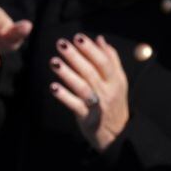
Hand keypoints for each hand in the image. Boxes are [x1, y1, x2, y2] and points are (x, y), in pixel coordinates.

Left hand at [49, 33, 128, 151]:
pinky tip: (52, 87)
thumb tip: (99, 38)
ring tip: (54, 62)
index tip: (77, 37)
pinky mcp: (87, 117)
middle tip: (61, 44)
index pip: (104, 60)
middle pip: (91, 71)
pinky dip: (64, 96)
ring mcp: (97, 104)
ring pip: (82, 86)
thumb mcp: (118, 81)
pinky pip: (74, 105)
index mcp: (116, 80)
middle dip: (75, 56)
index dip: (90, 49)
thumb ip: (110, 59)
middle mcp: (108, 90)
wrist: (117, 134)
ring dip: (67, 74)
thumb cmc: (114, 103)